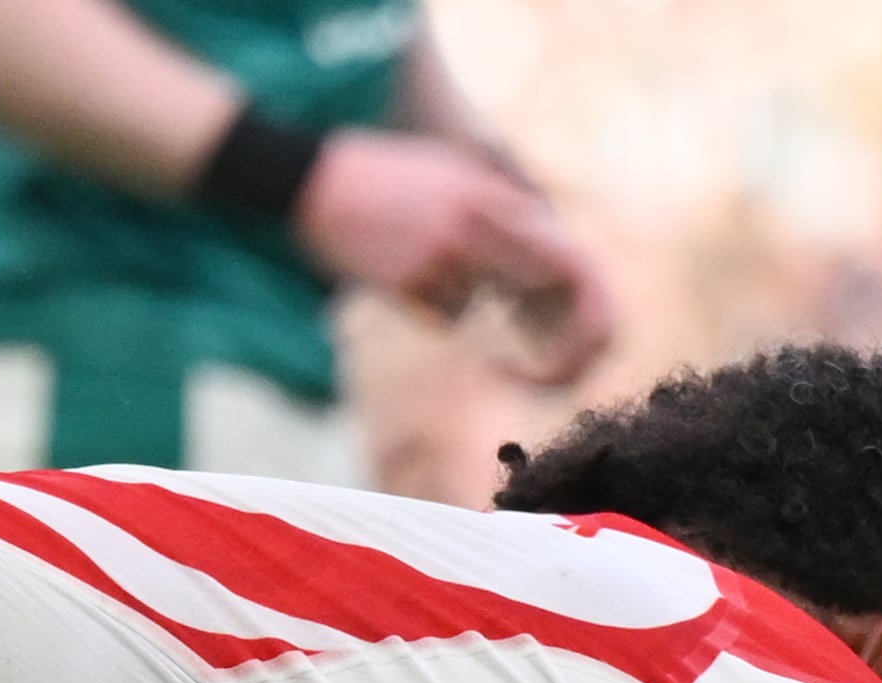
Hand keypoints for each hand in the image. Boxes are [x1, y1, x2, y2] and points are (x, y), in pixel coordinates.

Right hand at [289, 131, 614, 383]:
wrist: (316, 180)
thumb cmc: (381, 170)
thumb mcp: (446, 167)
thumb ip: (490, 194)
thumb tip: (535, 221)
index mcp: (482, 193)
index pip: (543, 239)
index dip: (558, 272)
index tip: (565, 292)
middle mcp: (468, 226)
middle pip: (521, 278)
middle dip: (522, 295)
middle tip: (505, 301)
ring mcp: (438, 258)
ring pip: (474, 300)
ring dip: (457, 294)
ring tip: (415, 260)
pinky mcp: (407, 286)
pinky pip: (442, 315)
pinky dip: (430, 307)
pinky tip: (399, 275)